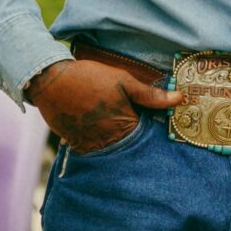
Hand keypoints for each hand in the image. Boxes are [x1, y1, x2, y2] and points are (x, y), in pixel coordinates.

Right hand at [27, 59, 179, 153]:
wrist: (50, 81)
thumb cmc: (89, 78)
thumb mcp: (123, 81)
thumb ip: (150, 95)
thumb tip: (180, 99)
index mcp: (125, 127)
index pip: (147, 139)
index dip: (152, 133)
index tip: (154, 127)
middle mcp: (109, 142)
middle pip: (129, 148)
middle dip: (134, 142)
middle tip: (133, 130)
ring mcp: (91, 145)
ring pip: (111, 152)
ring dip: (115, 145)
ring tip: (112, 129)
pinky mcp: (76, 144)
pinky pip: (92, 151)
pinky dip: (97, 144)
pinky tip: (97, 131)